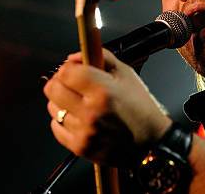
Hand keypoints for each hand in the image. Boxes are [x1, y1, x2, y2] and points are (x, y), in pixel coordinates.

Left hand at [44, 49, 172, 165]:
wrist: (152, 141)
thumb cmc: (140, 106)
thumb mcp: (126, 74)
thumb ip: (101, 57)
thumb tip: (74, 57)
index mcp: (103, 90)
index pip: (65, 72)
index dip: (67, 68)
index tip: (73, 69)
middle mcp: (90, 111)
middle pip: (52, 89)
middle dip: (60, 83)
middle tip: (71, 84)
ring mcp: (84, 131)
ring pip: (53, 108)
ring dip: (61, 102)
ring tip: (79, 103)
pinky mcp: (80, 147)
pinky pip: (56, 128)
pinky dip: (63, 121)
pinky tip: (78, 118)